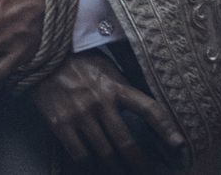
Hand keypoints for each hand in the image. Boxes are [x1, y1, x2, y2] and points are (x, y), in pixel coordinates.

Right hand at [29, 50, 183, 173]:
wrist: (42, 57)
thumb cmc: (77, 61)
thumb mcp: (106, 68)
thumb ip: (123, 88)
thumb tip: (144, 110)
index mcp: (115, 86)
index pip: (148, 109)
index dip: (166, 129)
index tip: (178, 146)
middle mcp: (100, 102)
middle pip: (127, 143)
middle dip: (139, 163)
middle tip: (144, 172)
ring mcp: (80, 114)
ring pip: (105, 153)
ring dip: (115, 168)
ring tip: (119, 172)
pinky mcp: (60, 124)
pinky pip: (80, 154)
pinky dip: (89, 165)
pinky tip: (93, 167)